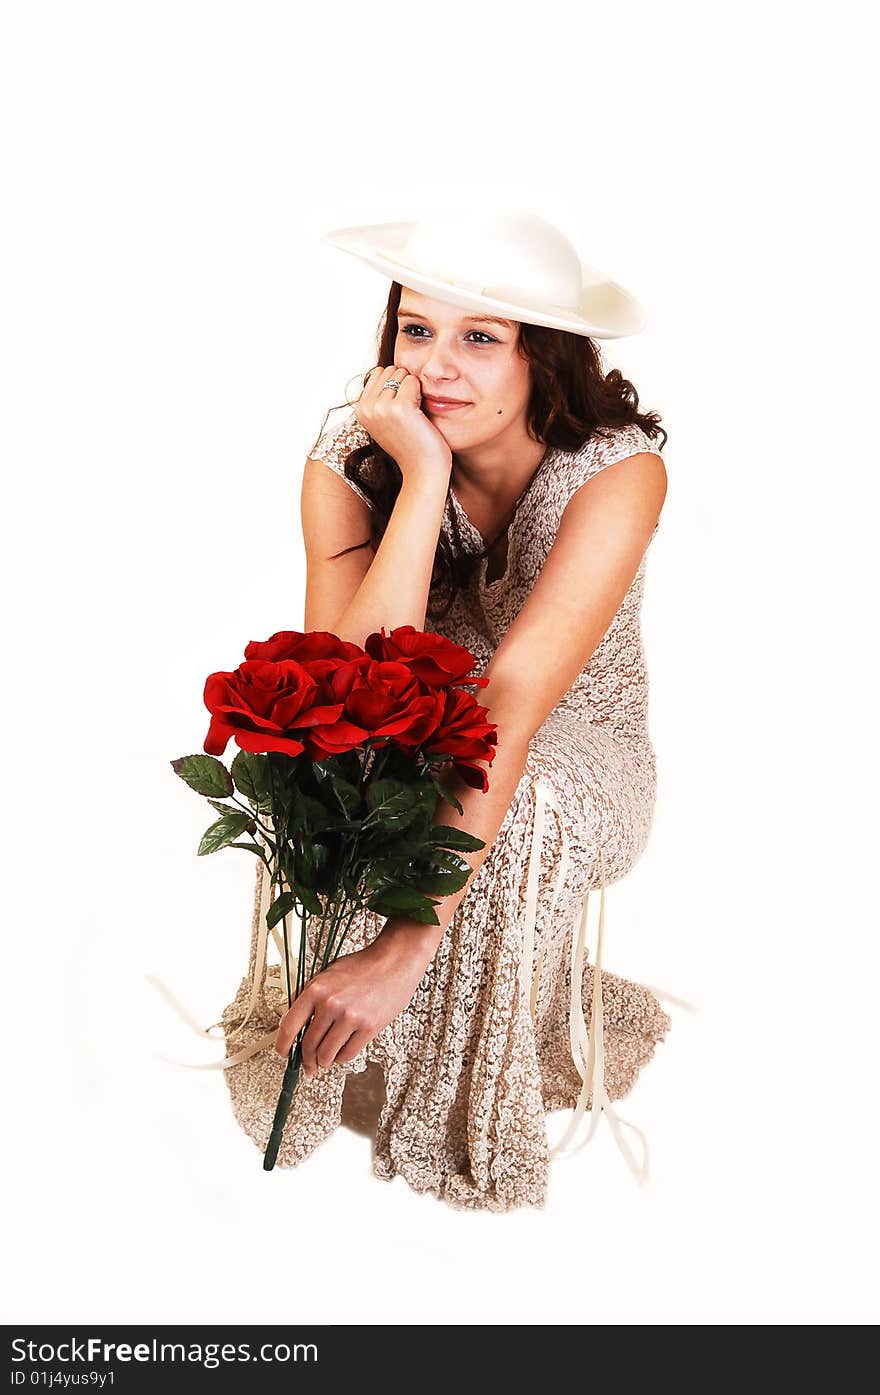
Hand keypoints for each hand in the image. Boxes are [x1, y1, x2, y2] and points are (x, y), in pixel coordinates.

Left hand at [273, 930, 432, 1076]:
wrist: (394, 961)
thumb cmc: (363, 966)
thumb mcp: (328, 972)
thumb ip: (308, 994)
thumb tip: (292, 1020)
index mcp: (316, 989)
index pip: (289, 1025)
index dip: (282, 1045)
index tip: (283, 1053)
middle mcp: (330, 1004)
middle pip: (307, 1045)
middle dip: (306, 1060)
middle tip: (308, 1065)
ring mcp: (350, 1016)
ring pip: (326, 1054)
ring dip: (324, 1062)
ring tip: (325, 1060)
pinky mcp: (369, 1027)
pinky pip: (347, 1054)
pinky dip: (341, 1058)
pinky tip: (342, 1052)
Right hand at [355, 364, 451, 489]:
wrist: (422, 471)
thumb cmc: (411, 445)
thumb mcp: (386, 421)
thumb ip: (379, 397)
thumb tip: (383, 370)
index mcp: (360, 410)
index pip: (379, 372)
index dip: (396, 386)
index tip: (401, 412)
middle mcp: (366, 407)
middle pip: (390, 369)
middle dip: (404, 385)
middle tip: (410, 414)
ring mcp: (381, 407)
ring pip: (402, 373)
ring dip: (414, 389)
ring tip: (414, 416)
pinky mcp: (399, 408)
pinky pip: (413, 381)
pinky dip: (421, 394)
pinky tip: (420, 415)